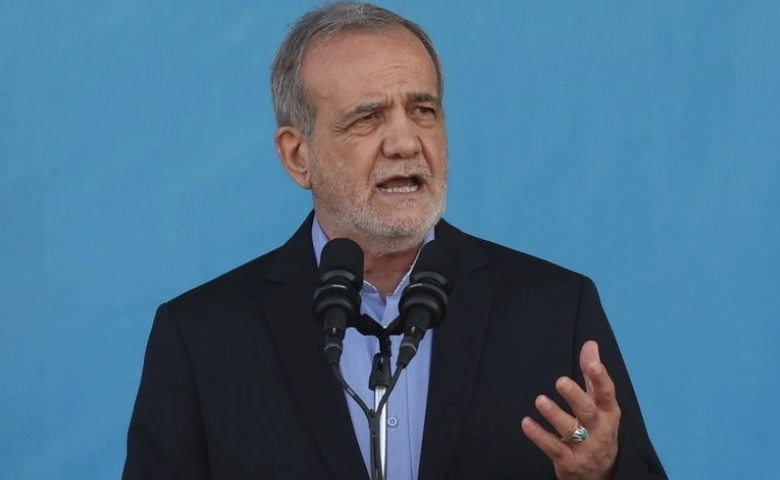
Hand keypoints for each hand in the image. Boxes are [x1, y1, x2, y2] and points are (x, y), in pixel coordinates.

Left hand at [521, 341, 620, 479]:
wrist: (599, 475)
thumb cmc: (598, 429)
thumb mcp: (599, 404)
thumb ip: (592, 375)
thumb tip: (590, 344)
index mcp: (608, 412)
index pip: (606, 393)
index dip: (600, 378)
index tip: (592, 363)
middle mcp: (599, 429)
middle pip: (588, 411)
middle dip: (575, 396)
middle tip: (560, 381)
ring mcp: (584, 447)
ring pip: (570, 430)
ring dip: (554, 415)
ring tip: (540, 400)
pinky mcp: (568, 461)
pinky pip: (553, 447)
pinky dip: (539, 435)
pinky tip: (526, 423)